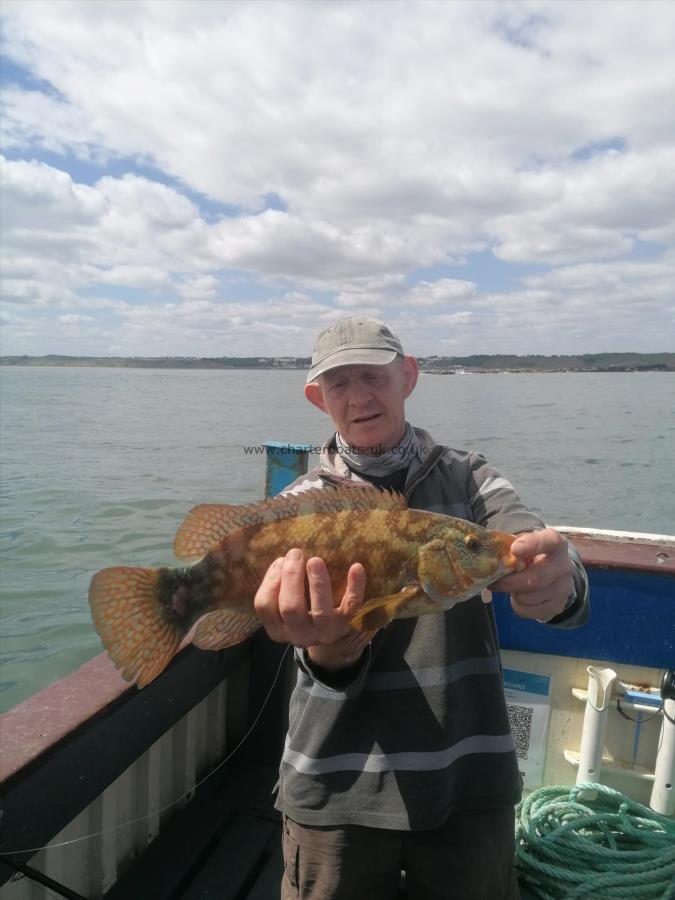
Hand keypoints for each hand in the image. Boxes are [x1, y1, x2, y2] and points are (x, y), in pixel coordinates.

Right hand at [254, 548, 371, 668]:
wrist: (333, 633)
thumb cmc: (303, 608)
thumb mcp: (284, 604)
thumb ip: (279, 586)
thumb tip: (285, 560)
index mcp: (278, 628)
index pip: (264, 605)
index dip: (271, 580)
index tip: (280, 560)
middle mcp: (299, 634)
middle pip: (290, 608)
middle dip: (291, 577)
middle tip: (296, 554)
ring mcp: (324, 632)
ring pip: (320, 611)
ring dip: (318, 584)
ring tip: (315, 561)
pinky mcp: (347, 625)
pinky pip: (352, 607)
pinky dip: (355, 587)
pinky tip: (356, 567)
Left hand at [491, 528, 573, 621]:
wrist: (552, 572)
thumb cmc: (531, 555)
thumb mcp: (523, 544)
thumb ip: (509, 547)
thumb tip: (489, 559)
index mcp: (555, 543)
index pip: (548, 541)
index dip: (532, 545)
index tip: (514, 549)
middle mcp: (564, 565)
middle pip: (536, 579)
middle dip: (510, 583)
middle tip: (493, 583)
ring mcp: (564, 588)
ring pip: (530, 598)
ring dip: (513, 594)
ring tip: (511, 587)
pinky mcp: (558, 606)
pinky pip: (530, 611)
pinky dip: (518, 606)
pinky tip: (519, 597)